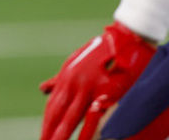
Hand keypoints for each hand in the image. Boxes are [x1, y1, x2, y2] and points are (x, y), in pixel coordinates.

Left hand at [40, 22, 155, 139]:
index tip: (44, 136)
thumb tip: (42, 89)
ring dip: (65, 134)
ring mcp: (91, 88)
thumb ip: (59, 79)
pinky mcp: (108, 91)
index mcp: (67, 77)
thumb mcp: (76, 61)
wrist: (126, 37)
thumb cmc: (103, 49)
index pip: (53, 106)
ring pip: (74, 117)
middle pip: (60, 114)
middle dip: (51, 132)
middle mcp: (75, 84)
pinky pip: (95, 116)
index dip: (47, 123)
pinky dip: (90, 130)